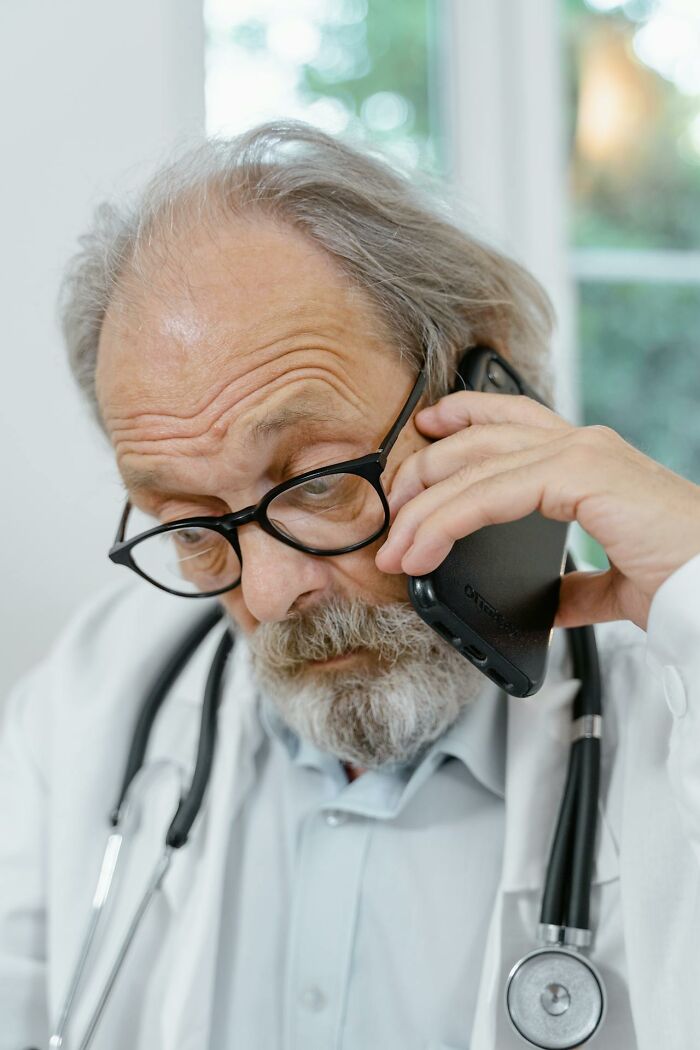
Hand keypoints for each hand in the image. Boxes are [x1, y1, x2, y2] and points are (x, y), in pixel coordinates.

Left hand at [375, 391, 699, 630]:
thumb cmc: (681, 577)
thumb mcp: (614, 578)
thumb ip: (579, 582)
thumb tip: (552, 598)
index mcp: (588, 458)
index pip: (509, 420)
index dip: (461, 419)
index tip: (423, 436)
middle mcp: (582, 443)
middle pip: (478, 437)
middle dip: (424, 469)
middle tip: (392, 510)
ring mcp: (581, 452)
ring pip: (475, 464)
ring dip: (424, 507)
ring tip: (395, 546)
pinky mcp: (581, 474)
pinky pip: (491, 493)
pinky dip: (448, 521)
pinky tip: (424, 548)